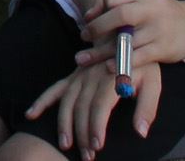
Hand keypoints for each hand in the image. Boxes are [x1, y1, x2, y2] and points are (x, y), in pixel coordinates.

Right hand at [29, 56, 160, 159]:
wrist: (125, 36)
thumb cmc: (142, 63)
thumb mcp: (154, 81)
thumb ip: (147, 107)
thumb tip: (140, 132)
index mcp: (110, 77)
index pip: (100, 105)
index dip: (96, 126)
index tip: (97, 146)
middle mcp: (91, 76)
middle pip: (81, 107)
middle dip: (82, 133)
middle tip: (87, 155)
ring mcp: (79, 75)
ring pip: (67, 101)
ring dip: (64, 123)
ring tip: (65, 144)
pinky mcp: (73, 76)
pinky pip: (55, 89)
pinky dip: (42, 102)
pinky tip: (31, 115)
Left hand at [77, 0, 184, 71]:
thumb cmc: (159, 12)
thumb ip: (118, 2)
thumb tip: (89, 15)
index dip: (97, 9)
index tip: (87, 20)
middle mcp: (151, 9)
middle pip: (120, 16)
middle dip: (98, 27)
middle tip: (83, 36)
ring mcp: (158, 30)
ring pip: (126, 41)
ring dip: (102, 51)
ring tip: (84, 58)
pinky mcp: (163, 48)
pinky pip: (138, 57)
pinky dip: (121, 62)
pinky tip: (108, 66)